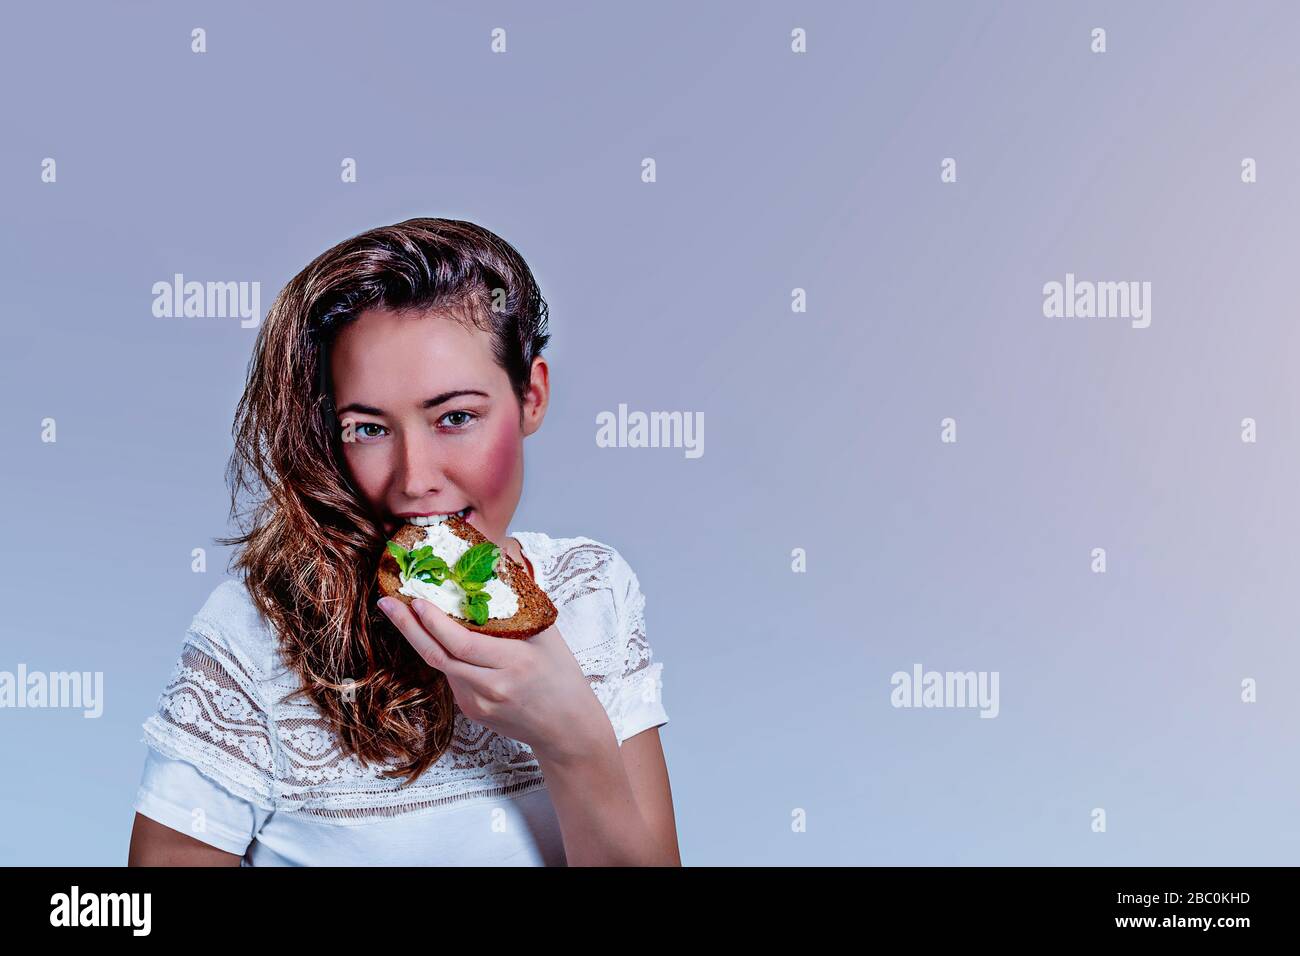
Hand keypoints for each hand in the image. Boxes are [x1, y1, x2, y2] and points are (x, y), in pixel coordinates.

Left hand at [377, 596, 614, 761]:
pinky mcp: (472, 712)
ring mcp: (478, 704)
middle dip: (408, 627)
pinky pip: (451, 677)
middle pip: (439, 656)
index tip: (417, 599)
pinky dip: (443, 655)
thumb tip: (501, 556)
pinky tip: (436, 639)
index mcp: (513, 663)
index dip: (434, 622)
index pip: (462, 643)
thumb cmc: (561, 675)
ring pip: (441, 667)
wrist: (566, 727)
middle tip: (388, 602)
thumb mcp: (548, 635)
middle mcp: (491, 687)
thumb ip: (521, 601)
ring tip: (403, 613)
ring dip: (420, 639)